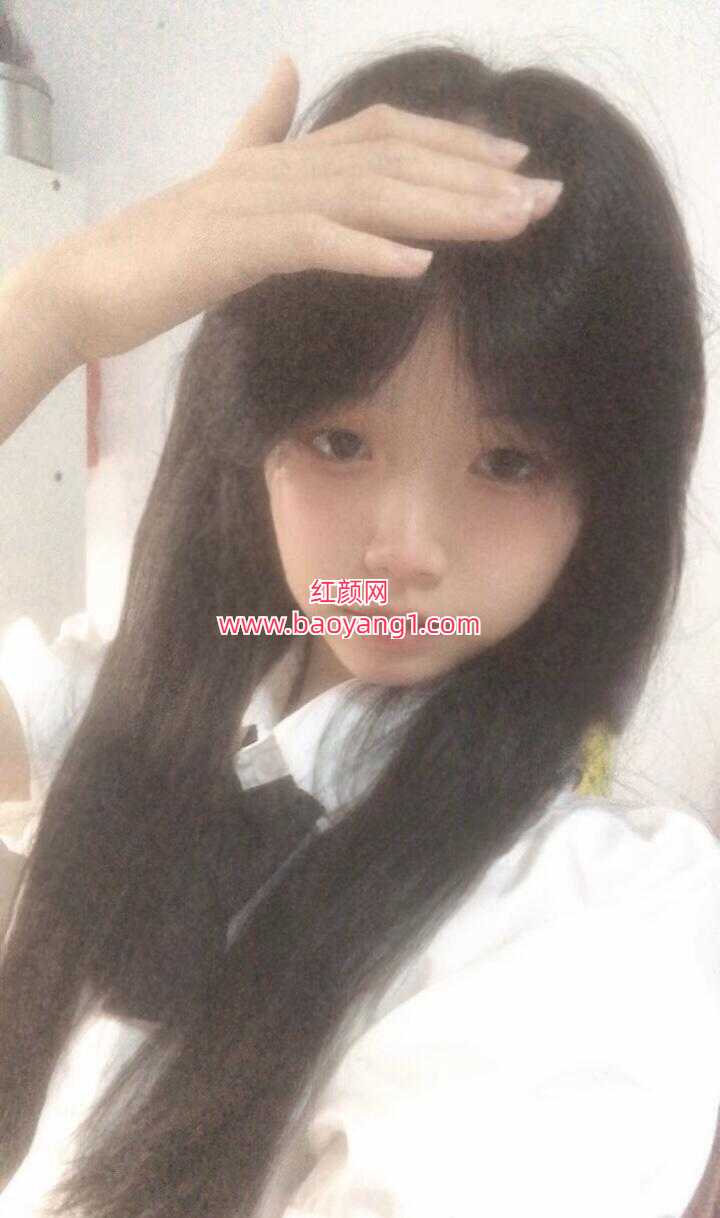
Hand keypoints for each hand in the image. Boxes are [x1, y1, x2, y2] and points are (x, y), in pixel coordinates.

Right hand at [41, 54, 561, 363]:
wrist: (90, 284)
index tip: (518, 162)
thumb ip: (261, 128)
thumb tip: (286, 69)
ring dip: (447, 210)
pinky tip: (420, 266)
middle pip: (395, 160)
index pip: (386, 135)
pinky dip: (368, 251)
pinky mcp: (237, 245)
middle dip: (478, 177)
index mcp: (287, 155)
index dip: (455, 143)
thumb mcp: (224, 181)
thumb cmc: (162, 248)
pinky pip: (314, 243)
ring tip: (512, 224)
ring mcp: (259, 202)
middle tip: (548, 196)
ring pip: (370, 196)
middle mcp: (282, 166)